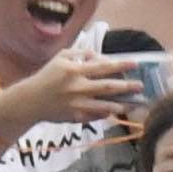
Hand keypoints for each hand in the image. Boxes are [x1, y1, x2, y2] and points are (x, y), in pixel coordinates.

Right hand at [5, 51, 142, 133]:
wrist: (31, 101)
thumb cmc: (48, 76)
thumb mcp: (62, 58)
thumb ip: (82, 54)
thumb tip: (102, 58)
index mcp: (74, 70)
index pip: (103, 66)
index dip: (121, 64)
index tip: (135, 64)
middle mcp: (77, 87)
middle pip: (108, 87)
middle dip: (127, 86)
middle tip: (141, 86)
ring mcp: (77, 104)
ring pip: (105, 105)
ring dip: (121, 105)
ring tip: (133, 103)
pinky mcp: (76, 117)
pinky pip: (96, 115)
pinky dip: (107, 113)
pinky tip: (115, 111)